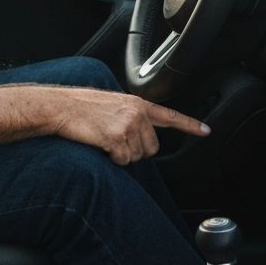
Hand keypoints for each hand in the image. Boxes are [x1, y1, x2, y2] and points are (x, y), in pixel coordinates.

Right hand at [48, 88, 209, 164]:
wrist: (59, 107)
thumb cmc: (79, 107)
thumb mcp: (111, 103)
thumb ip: (131, 115)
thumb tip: (140, 135)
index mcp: (137, 103)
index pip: (169, 115)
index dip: (190, 125)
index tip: (206, 131)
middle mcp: (137, 113)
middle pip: (151, 147)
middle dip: (135, 150)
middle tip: (113, 139)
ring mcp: (128, 125)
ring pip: (137, 157)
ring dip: (121, 155)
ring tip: (103, 138)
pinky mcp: (117, 138)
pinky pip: (123, 161)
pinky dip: (112, 159)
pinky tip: (100, 145)